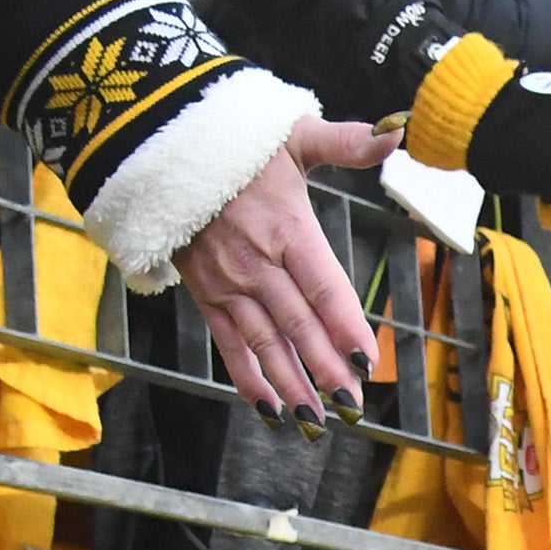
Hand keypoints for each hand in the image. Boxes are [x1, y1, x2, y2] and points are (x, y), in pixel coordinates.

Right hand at [171, 115, 393, 421]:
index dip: (344, 323)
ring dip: (292, 384)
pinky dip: (248, 377)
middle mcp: (256, 262)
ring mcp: (227, 282)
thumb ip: (345, 140)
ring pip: (265, 342)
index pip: (323, 285)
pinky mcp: (204, 292)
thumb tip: (396, 129)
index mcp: (286, 227)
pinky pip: (227, 342)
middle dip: (326, 368)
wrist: (154, 139)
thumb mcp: (290, 130)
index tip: (367, 359)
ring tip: (319, 420)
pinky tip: (271, 407)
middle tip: (353, 407)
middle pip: (298, 324)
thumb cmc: (232, 137)